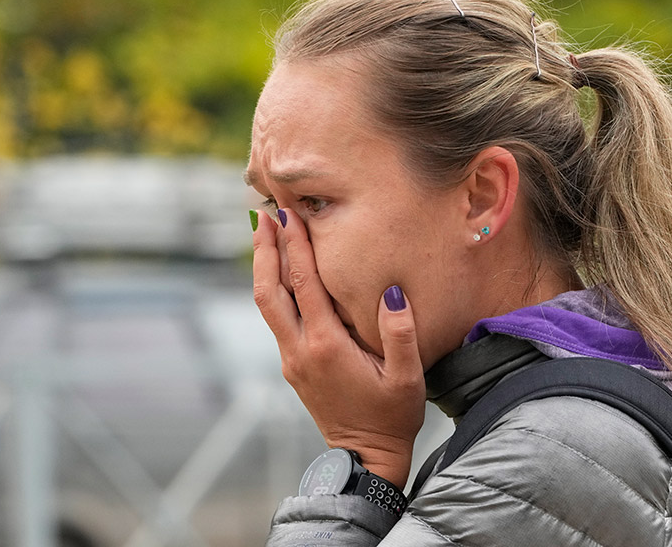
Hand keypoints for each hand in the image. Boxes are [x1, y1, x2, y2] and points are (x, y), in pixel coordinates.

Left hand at [251, 209, 425, 488]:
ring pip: (268, 304)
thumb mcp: (408, 378)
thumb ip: (401, 334)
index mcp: (326, 346)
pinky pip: (278, 318)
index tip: (289, 214)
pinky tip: (281, 272)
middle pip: (269, 291)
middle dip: (265, 250)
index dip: (294, 246)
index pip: (303, 285)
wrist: (365, 458)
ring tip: (265, 233)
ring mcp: (293, 359)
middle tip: (263, 213)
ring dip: (264, 267)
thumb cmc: (391, 416)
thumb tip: (391, 293)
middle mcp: (301, 350)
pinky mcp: (294, 365)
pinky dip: (275, 288)